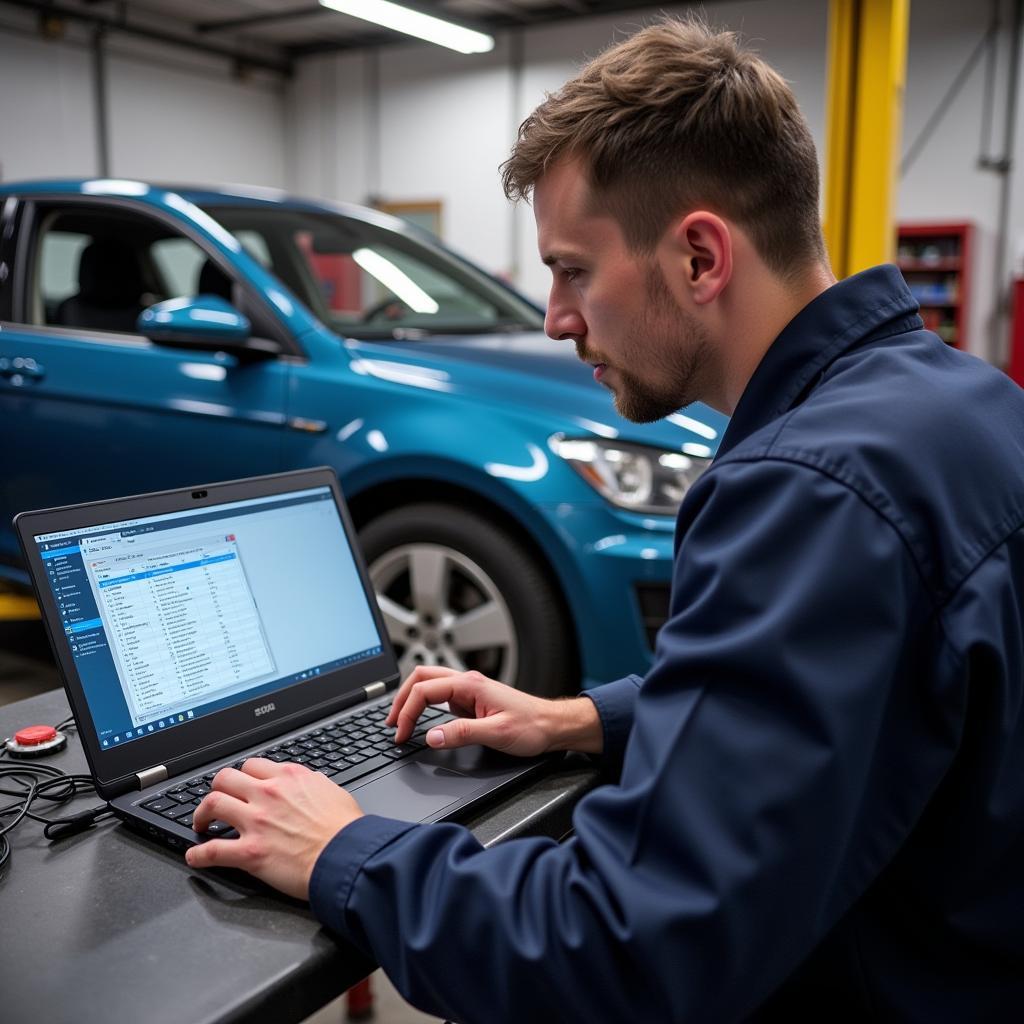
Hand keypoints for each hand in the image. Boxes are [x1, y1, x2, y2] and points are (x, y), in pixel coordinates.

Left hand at [185, 759, 361, 898]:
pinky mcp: (250, 852)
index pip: (252, 764)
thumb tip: (309, 783)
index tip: (241, 785)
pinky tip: (194, 857)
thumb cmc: (345, 829)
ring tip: (201, 824)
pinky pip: (212, 851)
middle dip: (217, 788)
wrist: (347, 856)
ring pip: (212, 804)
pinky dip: (198, 855)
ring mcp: (256, 822)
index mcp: (289, 777)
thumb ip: (313, 784)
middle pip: (225, 778)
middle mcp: (268, 794)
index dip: (244, 775)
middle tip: (217, 801)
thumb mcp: (333, 792)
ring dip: (201, 814)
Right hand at [386, 667, 602, 755]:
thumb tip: (430, 737)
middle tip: (390, 723)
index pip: (424, 690)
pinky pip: (440, 696)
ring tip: (399, 720)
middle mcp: (467, 682)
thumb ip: (461, 734)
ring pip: (429, 683)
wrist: (552, 725)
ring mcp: (468, 690)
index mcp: (471, 684)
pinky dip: (424, 705)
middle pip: (421, 678)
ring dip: (411, 699)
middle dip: (401, 698)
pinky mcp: (471, 700)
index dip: (406, 712)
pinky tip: (421, 720)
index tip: (400, 734)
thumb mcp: (496, 734)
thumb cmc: (532, 726)